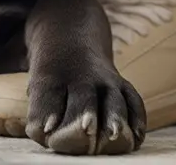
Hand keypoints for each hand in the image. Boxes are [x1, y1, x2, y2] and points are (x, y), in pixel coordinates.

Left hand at [27, 52, 144, 154]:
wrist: (71, 37)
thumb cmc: (49, 77)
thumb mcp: (38, 87)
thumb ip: (41, 110)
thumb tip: (42, 134)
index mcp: (50, 75)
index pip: (49, 96)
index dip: (48, 114)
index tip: (46, 130)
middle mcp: (80, 76)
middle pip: (83, 96)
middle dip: (84, 114)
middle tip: (86, 130)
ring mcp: (105, 80)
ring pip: (112, 98)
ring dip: (114, 116)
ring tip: (114, 134)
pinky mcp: (123, 86)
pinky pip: (134, 101)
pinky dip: (137, 118)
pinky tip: (137, 138)